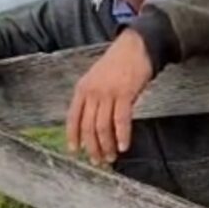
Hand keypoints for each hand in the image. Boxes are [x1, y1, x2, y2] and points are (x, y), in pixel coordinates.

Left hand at [66, 28, 152, 164]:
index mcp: (82, 88)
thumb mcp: (96, 78)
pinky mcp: (124, 94)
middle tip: (98, 161)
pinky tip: (124, 146)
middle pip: (87, 126)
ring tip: (111, 157)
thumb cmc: (118, 63)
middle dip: (92, 147)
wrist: (136, 46)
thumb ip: (92, 97)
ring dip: (107, 145)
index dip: (73, 137)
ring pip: (102, 127)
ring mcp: (107, 93)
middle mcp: (92, 92)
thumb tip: (91, 123)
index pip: (72, 117)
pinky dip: (122, 136)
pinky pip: (120, 120)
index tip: (75, 152)